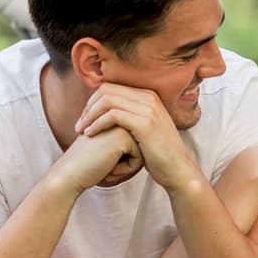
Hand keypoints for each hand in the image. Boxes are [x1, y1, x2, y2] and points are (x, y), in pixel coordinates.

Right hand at [54, 126, 142, 193]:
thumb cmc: (88, 166)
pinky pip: (139, 159)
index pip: (137, 144)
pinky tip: (107, 167)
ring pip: (142, 153)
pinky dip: (125, 170)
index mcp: (117, 118)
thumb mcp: (110, 149)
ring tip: (105, 164)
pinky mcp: (123, 137)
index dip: (124, 159)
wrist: (68, 174)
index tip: (103, 159)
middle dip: (126, 162)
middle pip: (142, 147)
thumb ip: (127, 144)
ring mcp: (122, 125)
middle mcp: (120, 118)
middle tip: (103, 162)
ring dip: (126, 166)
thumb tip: (148, 150)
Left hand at [76, 83, 198, 190]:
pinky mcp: (145, 123)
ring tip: (81, 130)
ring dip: (89, 115)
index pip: (111, 87)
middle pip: (107, 90)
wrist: (177, 169)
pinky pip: (112, 115)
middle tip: (80, 124)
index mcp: (148, 96)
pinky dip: (97, 124)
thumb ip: (131, 115)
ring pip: (107, 100)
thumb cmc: (158, 153)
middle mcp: (149, 98)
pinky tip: (91, 135)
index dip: (93, 101)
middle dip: (88, 106)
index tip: (85, 119)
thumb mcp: (146, 127)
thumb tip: (109, 112)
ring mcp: (148, 109)